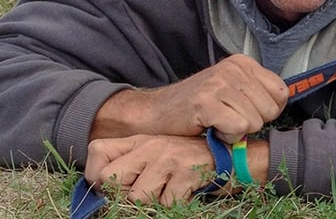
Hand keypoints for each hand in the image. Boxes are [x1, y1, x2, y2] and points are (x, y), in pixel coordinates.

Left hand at [84, 134, 220, 206]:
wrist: (231, 159)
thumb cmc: (189, 162)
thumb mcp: (157, 155)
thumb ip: (131, 164)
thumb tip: (100, 187)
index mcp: (141, 140)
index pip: (97, 151)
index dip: (96, 175)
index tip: (112, 187)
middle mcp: (152, 145)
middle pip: (110, 178)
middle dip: (125, 193)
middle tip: (147, 190)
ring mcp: (169, 157)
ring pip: (137, 197)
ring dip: (154, 202)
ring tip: (171, 189)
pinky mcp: (187, 172)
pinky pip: (166, 203)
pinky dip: (175, 204)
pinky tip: (186, 191)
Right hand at [92, 54, 287, 142]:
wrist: (155, 113)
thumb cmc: (198, 107)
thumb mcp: (232, 90)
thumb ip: (257, 93)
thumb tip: (284, 103)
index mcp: (244, 63)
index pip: (282, 92)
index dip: (268, 111)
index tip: (246, 113)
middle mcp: (234, 68)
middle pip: (271, 110)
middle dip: (252, 123)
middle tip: (227, 118)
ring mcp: (220, 83)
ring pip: (256, 121)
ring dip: (237, 131)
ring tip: (217, 122)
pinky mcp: (207, 101)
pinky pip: (238, 127)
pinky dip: (226, 136)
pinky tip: (211, 128)